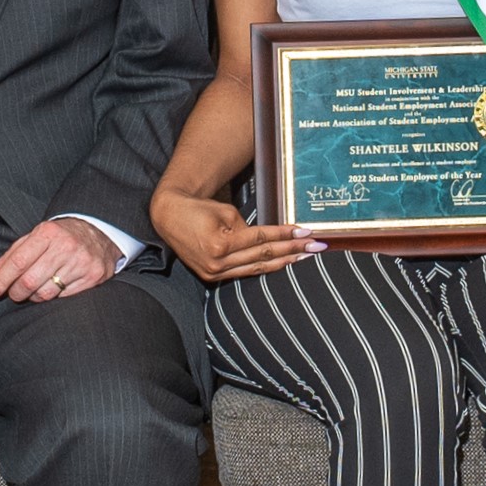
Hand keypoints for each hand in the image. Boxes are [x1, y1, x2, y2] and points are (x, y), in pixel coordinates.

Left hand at [0, 215, 121, 302]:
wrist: (100, 232)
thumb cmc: (61, 236)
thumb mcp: (35, 238)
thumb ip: (11, 257)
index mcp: (48, 233)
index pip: (19, 261)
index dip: (2, 279)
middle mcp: (66, 247)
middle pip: (30, 280)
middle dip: (15, 291)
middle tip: (12, 293)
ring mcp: (81, 263)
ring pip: (46, 293)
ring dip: (32, 297)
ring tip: (31, 291)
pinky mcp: (92, 276)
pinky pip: (63, 297)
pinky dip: (51, 297)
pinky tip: (49, 289)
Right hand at [151, 191, 314, 281]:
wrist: (168, 217)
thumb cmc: (198, 208)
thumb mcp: (224, 211)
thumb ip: (246, 227)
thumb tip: (268, 239)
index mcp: (220, 244)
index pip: (261, 239)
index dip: (285, 235)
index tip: (306, 231)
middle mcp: (217, 263)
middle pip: (263, 255)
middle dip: (292, 250)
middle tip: (316, 245)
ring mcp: (214, 273)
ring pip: (256, 268)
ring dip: (283, 262)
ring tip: (305, 256)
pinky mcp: (212, 277)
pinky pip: (244, 272)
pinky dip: (264, 267)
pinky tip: (281, 263)